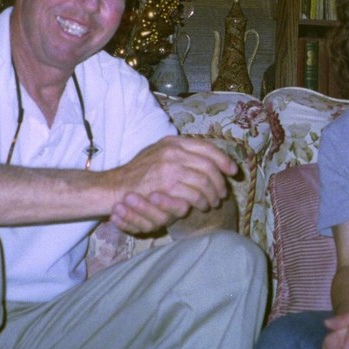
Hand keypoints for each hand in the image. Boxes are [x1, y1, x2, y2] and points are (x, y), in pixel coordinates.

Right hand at [108, 136, 235, 233]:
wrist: (116, 186)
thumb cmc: (137, 172)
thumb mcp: (158, 152)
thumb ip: (179, 152)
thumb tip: (205, 156)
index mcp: (173, 142)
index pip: (207, 147)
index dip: (223, 159)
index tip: (232, 170)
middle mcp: (173, 151)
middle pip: (209, 165)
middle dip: (220, 181)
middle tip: (223, 192)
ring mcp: (171, 167)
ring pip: (205, 180)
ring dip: (212, 193)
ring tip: (213, 202)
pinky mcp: (168, 185)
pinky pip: (194, 193)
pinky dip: (201, 201)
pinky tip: (200, 206)